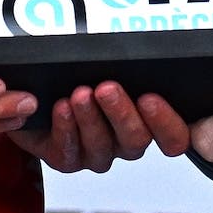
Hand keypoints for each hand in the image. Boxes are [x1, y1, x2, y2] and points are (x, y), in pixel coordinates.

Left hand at [12, 82, 191, 172]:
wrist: (40, 93)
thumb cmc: (80, 76)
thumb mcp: (109, 64)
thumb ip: (127, 65)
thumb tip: (138, 54)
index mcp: (147, 120)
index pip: (172, 135)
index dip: (166, 123)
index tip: (150, 98)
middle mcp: (125, 140)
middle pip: (137, 140)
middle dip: (121, 113)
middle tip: (107, 88)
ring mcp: (98, 152)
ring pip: (102, 146)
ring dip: (90, 118)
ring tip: (79, 95)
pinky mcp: (68, 158)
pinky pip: (69, 152)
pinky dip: (66, 128)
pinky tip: (62, 108)